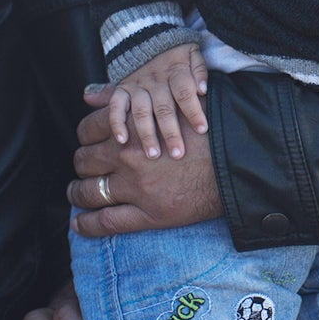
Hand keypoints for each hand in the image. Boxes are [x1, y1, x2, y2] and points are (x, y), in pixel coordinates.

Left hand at [69, 84, 223, 236]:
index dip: (86, 136)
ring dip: (77, 193)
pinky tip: (79, 224)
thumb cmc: (210, 125)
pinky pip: (106, 222)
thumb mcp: (170, 100)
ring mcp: (135, 187)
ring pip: (88, 192)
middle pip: (84, 160)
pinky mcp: (149, 214)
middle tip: (85, 168)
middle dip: (82, 164)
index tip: (90, 141)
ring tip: (78, 194)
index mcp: (131, 126)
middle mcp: (127, 156)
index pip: (89, 129)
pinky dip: (87, 225)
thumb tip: (90, 94)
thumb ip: (126, 95)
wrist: (241, 160)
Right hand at [107, 45, 208, 159]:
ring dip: (146, 133)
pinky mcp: (122, 89)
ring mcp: (137, 86)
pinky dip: (116, 122)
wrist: (146, 39)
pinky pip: (116, 106)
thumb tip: (203, 89)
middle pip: (164, 108)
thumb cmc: (176, 56)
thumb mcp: (192, 53)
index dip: (194, 111)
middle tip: (177, 154)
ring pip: (141, 111)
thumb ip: (200, 70)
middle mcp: (155, 80)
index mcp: (175, 72)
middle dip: (171, 132)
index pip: (185, 93)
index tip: (202, 130)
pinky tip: (122, 140)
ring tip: (153, 154)